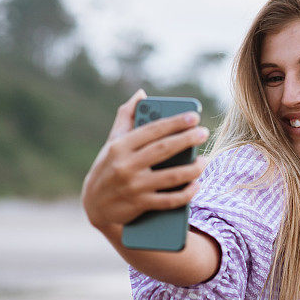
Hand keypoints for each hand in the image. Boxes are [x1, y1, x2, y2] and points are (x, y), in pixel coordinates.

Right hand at [81, 89, 209, 233]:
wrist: (93, 205)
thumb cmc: (108, 167)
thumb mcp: (112, 142)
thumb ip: (126, 117)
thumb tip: (141, 94)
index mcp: (120, 146)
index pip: (152, 130)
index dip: (175, 122)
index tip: (194, 116)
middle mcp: (126, 165)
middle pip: (164, 149)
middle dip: (187, 139)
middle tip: (204, 133)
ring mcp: (133, 186)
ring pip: (171, 176)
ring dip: (193, 169)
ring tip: (206, 161)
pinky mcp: (140, 205)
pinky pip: (169, 200)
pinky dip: (186, 193)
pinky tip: (197, 184)